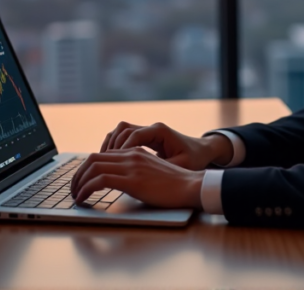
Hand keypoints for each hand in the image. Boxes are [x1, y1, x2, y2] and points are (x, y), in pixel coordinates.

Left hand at [70, 148, 203, 208]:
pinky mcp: (133, 180)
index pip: (102, 154)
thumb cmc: (176, 185)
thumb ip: (136, 172)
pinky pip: (100, 180)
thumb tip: (119, 183)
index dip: (86, 168)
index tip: (81, 181)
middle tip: (73, 189)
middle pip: (93, 158)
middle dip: (78, 174)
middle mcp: (131, 155)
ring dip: (79, 182)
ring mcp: (132, 166)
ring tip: (75, 195)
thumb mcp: (152, 173)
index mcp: (135, 152)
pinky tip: (82, 199)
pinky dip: (86, 189)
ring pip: (93, 167)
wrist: (192, 186)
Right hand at [100, 121, 232, 169]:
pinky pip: (123, 137)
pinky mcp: (145, 137)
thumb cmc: (194, 159)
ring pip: (120, 132)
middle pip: (121, 130)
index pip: (132, 135)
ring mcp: (147, 131)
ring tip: (100, 163)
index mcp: (159, 131)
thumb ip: (161, 169)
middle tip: (99, 165)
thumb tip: (142, 177)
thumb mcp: (180, 166)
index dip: (120, 150)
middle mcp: (151, 127)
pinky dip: (114, 147)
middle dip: (109, 148)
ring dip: (109, 146)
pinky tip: (109, 161)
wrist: (203, 151)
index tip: (112, 164)